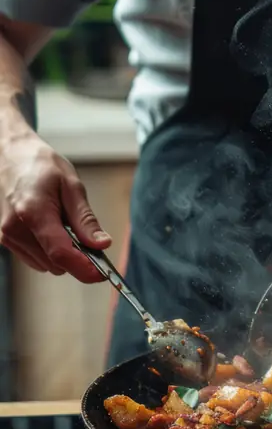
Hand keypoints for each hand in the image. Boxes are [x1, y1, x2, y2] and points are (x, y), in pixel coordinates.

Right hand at [0, 131, 110, 282]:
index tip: (104, 274)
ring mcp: (7, 236)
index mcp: (33, 212)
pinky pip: (35, 258)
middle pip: (55, 263)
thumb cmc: (40, 164)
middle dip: (76, 257)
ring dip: (62, 254)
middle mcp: (15, 229)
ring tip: (63, 222)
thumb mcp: (70, 184)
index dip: (85, 268)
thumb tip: (101, 244)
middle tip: (87, 236)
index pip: (61, 253)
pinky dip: (49, 250)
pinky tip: (51, 227)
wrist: (9, 154)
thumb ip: (84, 219)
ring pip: (46, 264)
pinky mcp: (6, 239)